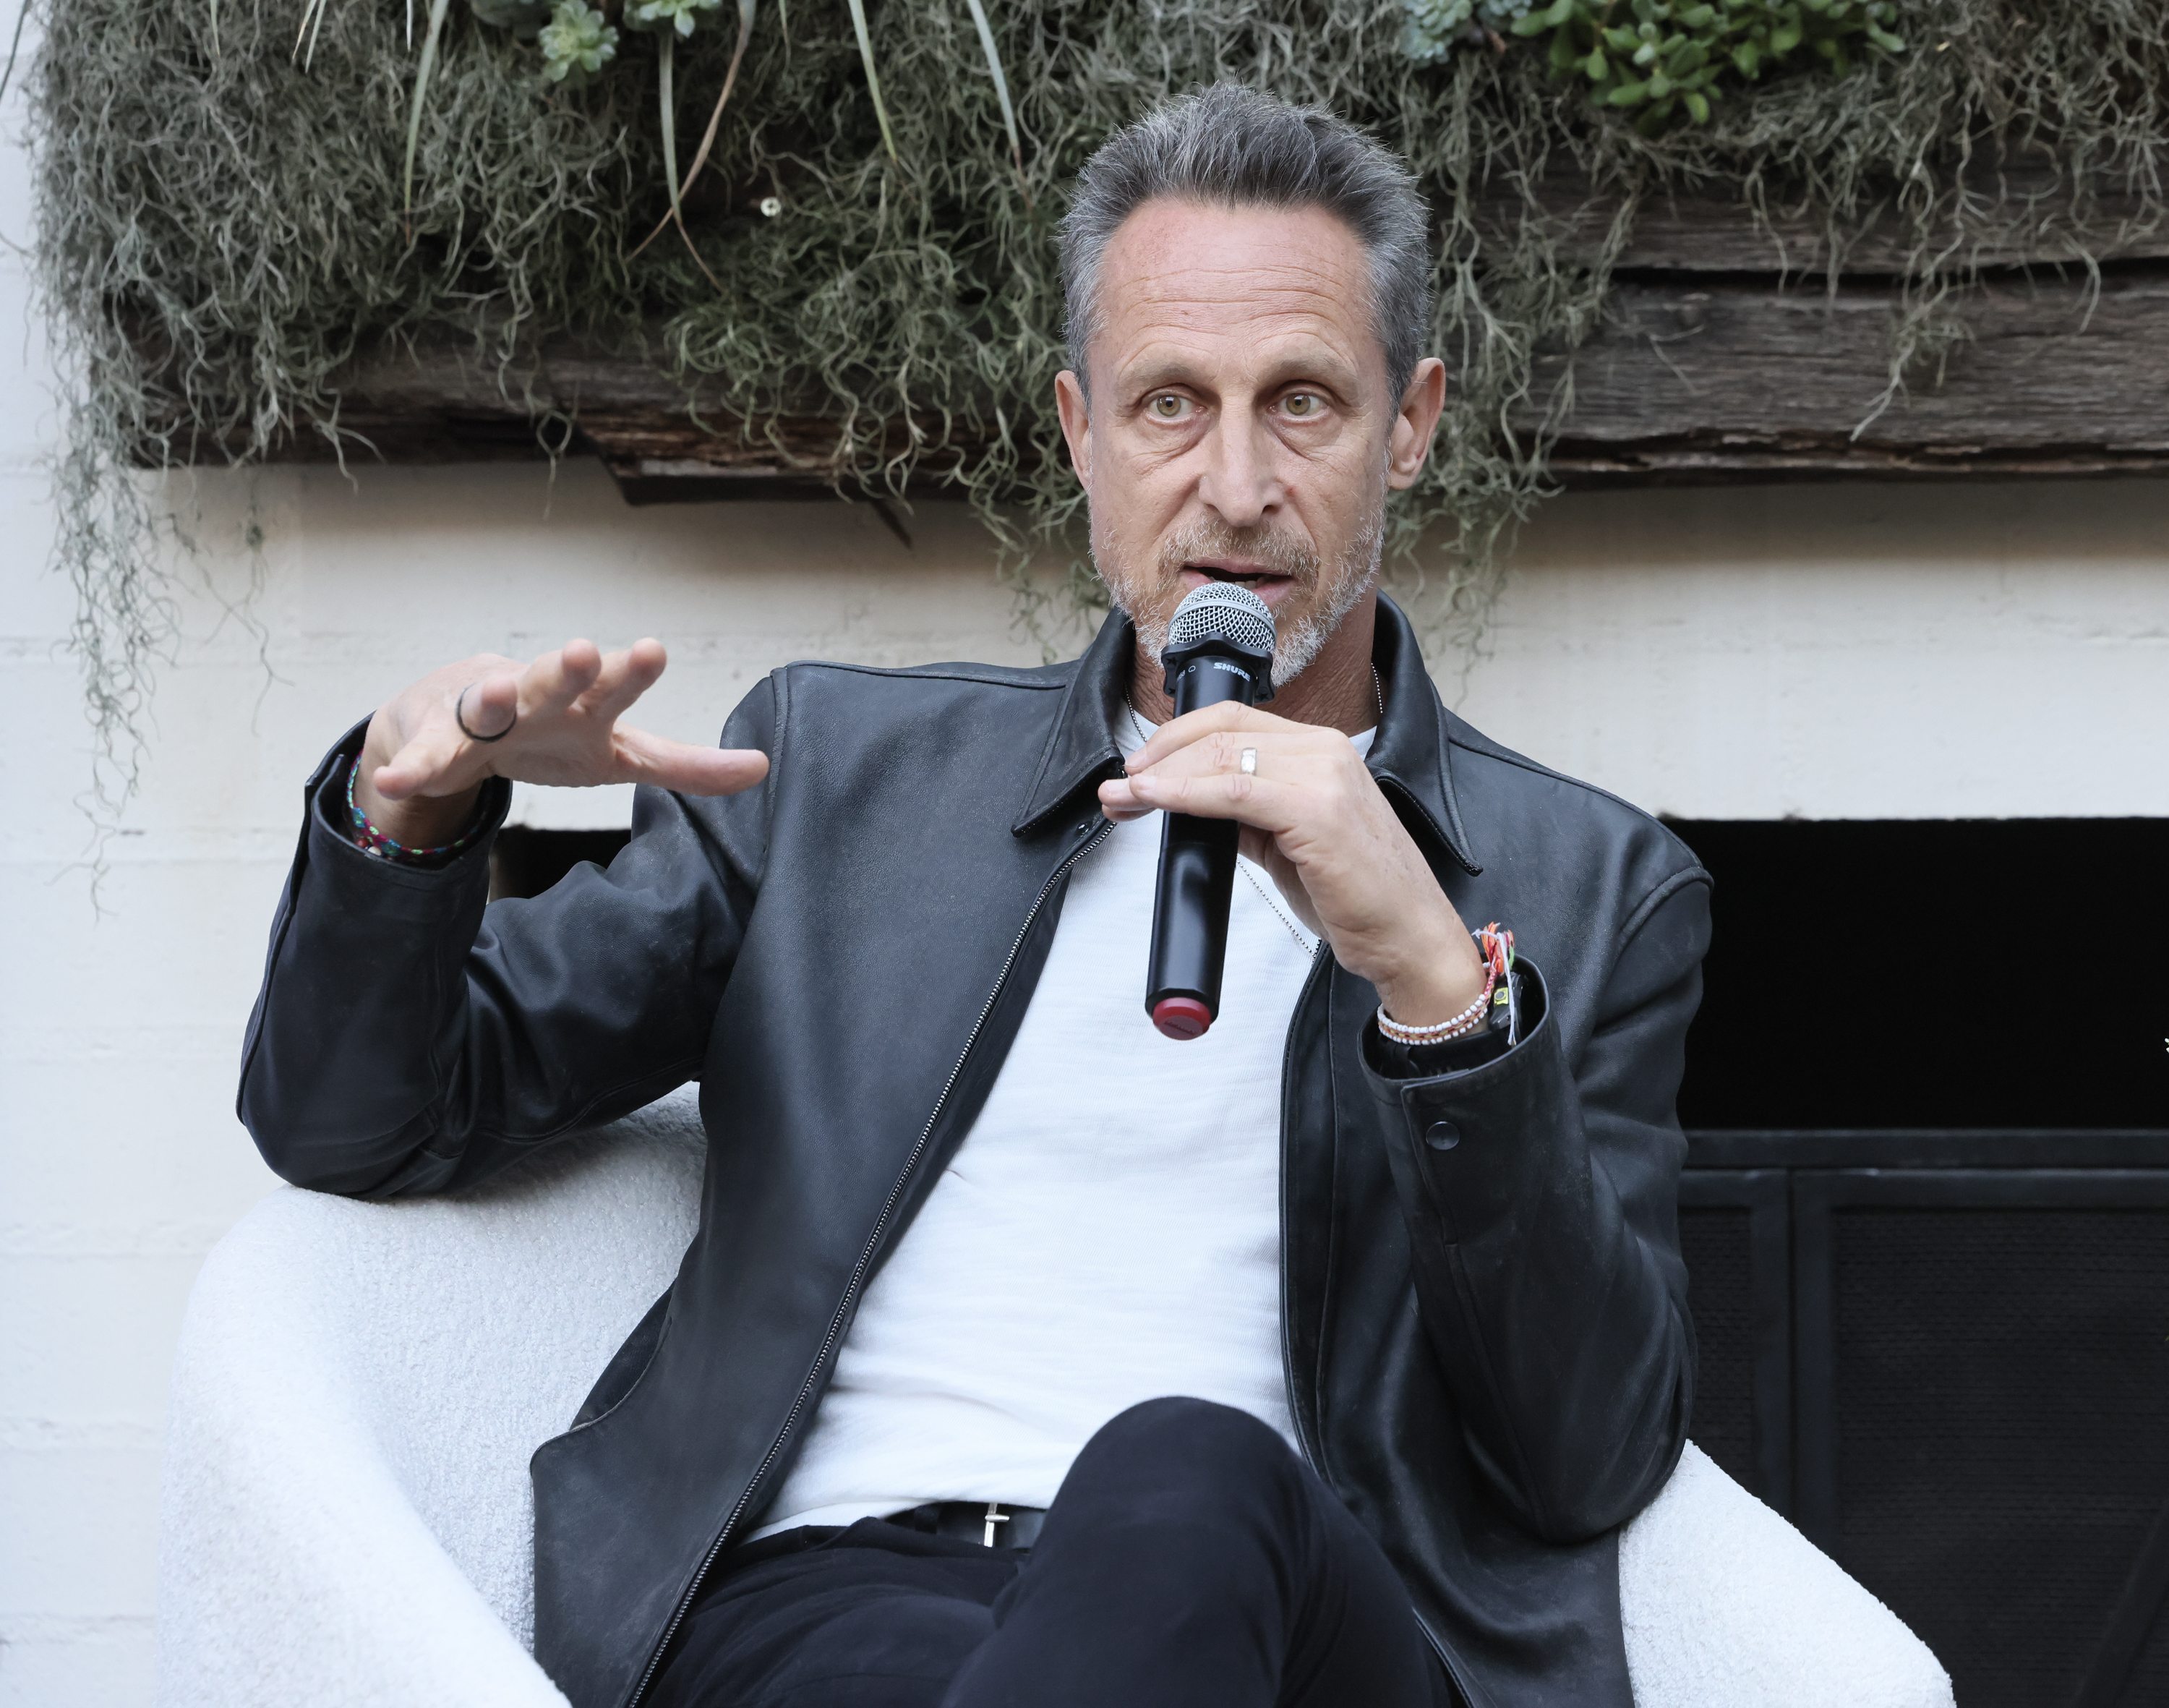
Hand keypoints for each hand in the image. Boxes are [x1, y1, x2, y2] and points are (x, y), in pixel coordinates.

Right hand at [354, 638, 769, 848]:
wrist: (461, 727)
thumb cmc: (553, 734)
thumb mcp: (622, 755)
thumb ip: (686, 765)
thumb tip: (764, 767)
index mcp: (586, 704)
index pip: (615, 687)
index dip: (631, 672)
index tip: (651, 649)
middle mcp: (537, 697)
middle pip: (554, 681)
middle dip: (567, 668)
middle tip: (580, 652)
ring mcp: (483, 716)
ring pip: (487, 704)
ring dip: (492, 699)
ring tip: (494, 695)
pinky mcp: (437, 743)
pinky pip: (424, 759)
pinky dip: (409, 771)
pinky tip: (395, 783)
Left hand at [1097, 702, 1486, 1025]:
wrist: (1409, 938)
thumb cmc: (1358, 898)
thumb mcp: (1290, 844)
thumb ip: (1249, 815)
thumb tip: (1195, 804)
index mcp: (1320, 751)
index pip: (1233, 722)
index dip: (1174, 740)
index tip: (1136, 772)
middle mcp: (1324, 751)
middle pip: (1220, 732)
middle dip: (1157, 758)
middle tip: (1118, 789)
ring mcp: (1324, 776)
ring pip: (1221, 756)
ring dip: (1161, 776)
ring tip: (1123, 798)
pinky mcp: (1318, 810)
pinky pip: (1234, 790)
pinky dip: (1184, 793)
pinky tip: (1154, 800)